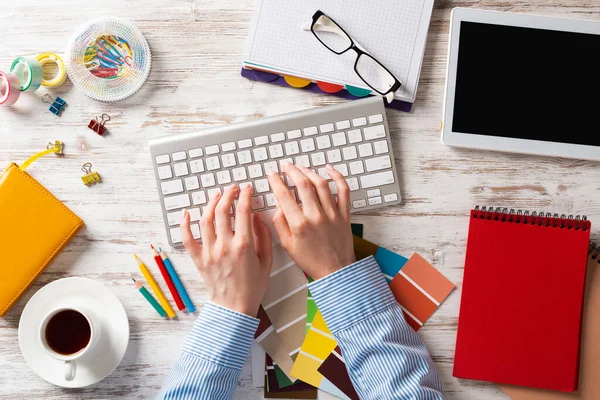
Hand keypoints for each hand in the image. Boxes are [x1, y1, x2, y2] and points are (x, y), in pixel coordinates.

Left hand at [180, 184, 272, 316]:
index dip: (245, 196)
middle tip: (233, 189)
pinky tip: (186, 213)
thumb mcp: (267, 261)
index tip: (247, 189)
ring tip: (217, 196)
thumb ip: (263, 237)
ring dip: (210, 203)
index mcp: (243, 245)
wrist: (234, 307)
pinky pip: (187, 238)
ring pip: (205, 219)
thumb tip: (257, 217)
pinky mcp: (198, 259)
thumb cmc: (253, 286)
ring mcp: (209, 251)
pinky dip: (184, 224)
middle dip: (228, 194)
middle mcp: (224, 245)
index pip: (242, 211)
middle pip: (222, 210)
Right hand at [267, 164, 354, 279]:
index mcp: (299, 224)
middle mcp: (316, 216)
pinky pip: (343, 190)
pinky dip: (337, 176)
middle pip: (303, 184)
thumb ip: (279, 224)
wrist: (335, 270)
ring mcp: (332, 213)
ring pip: (321, 183)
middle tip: (286, 166)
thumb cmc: (311, 260)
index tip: (272, 175)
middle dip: (292, 171)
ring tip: (301, 167)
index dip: (275, 181)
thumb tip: (278, 206)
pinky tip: (329, 169)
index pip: (284, 195)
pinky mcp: (344, 214)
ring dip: (309, 171)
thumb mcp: (288, 246)